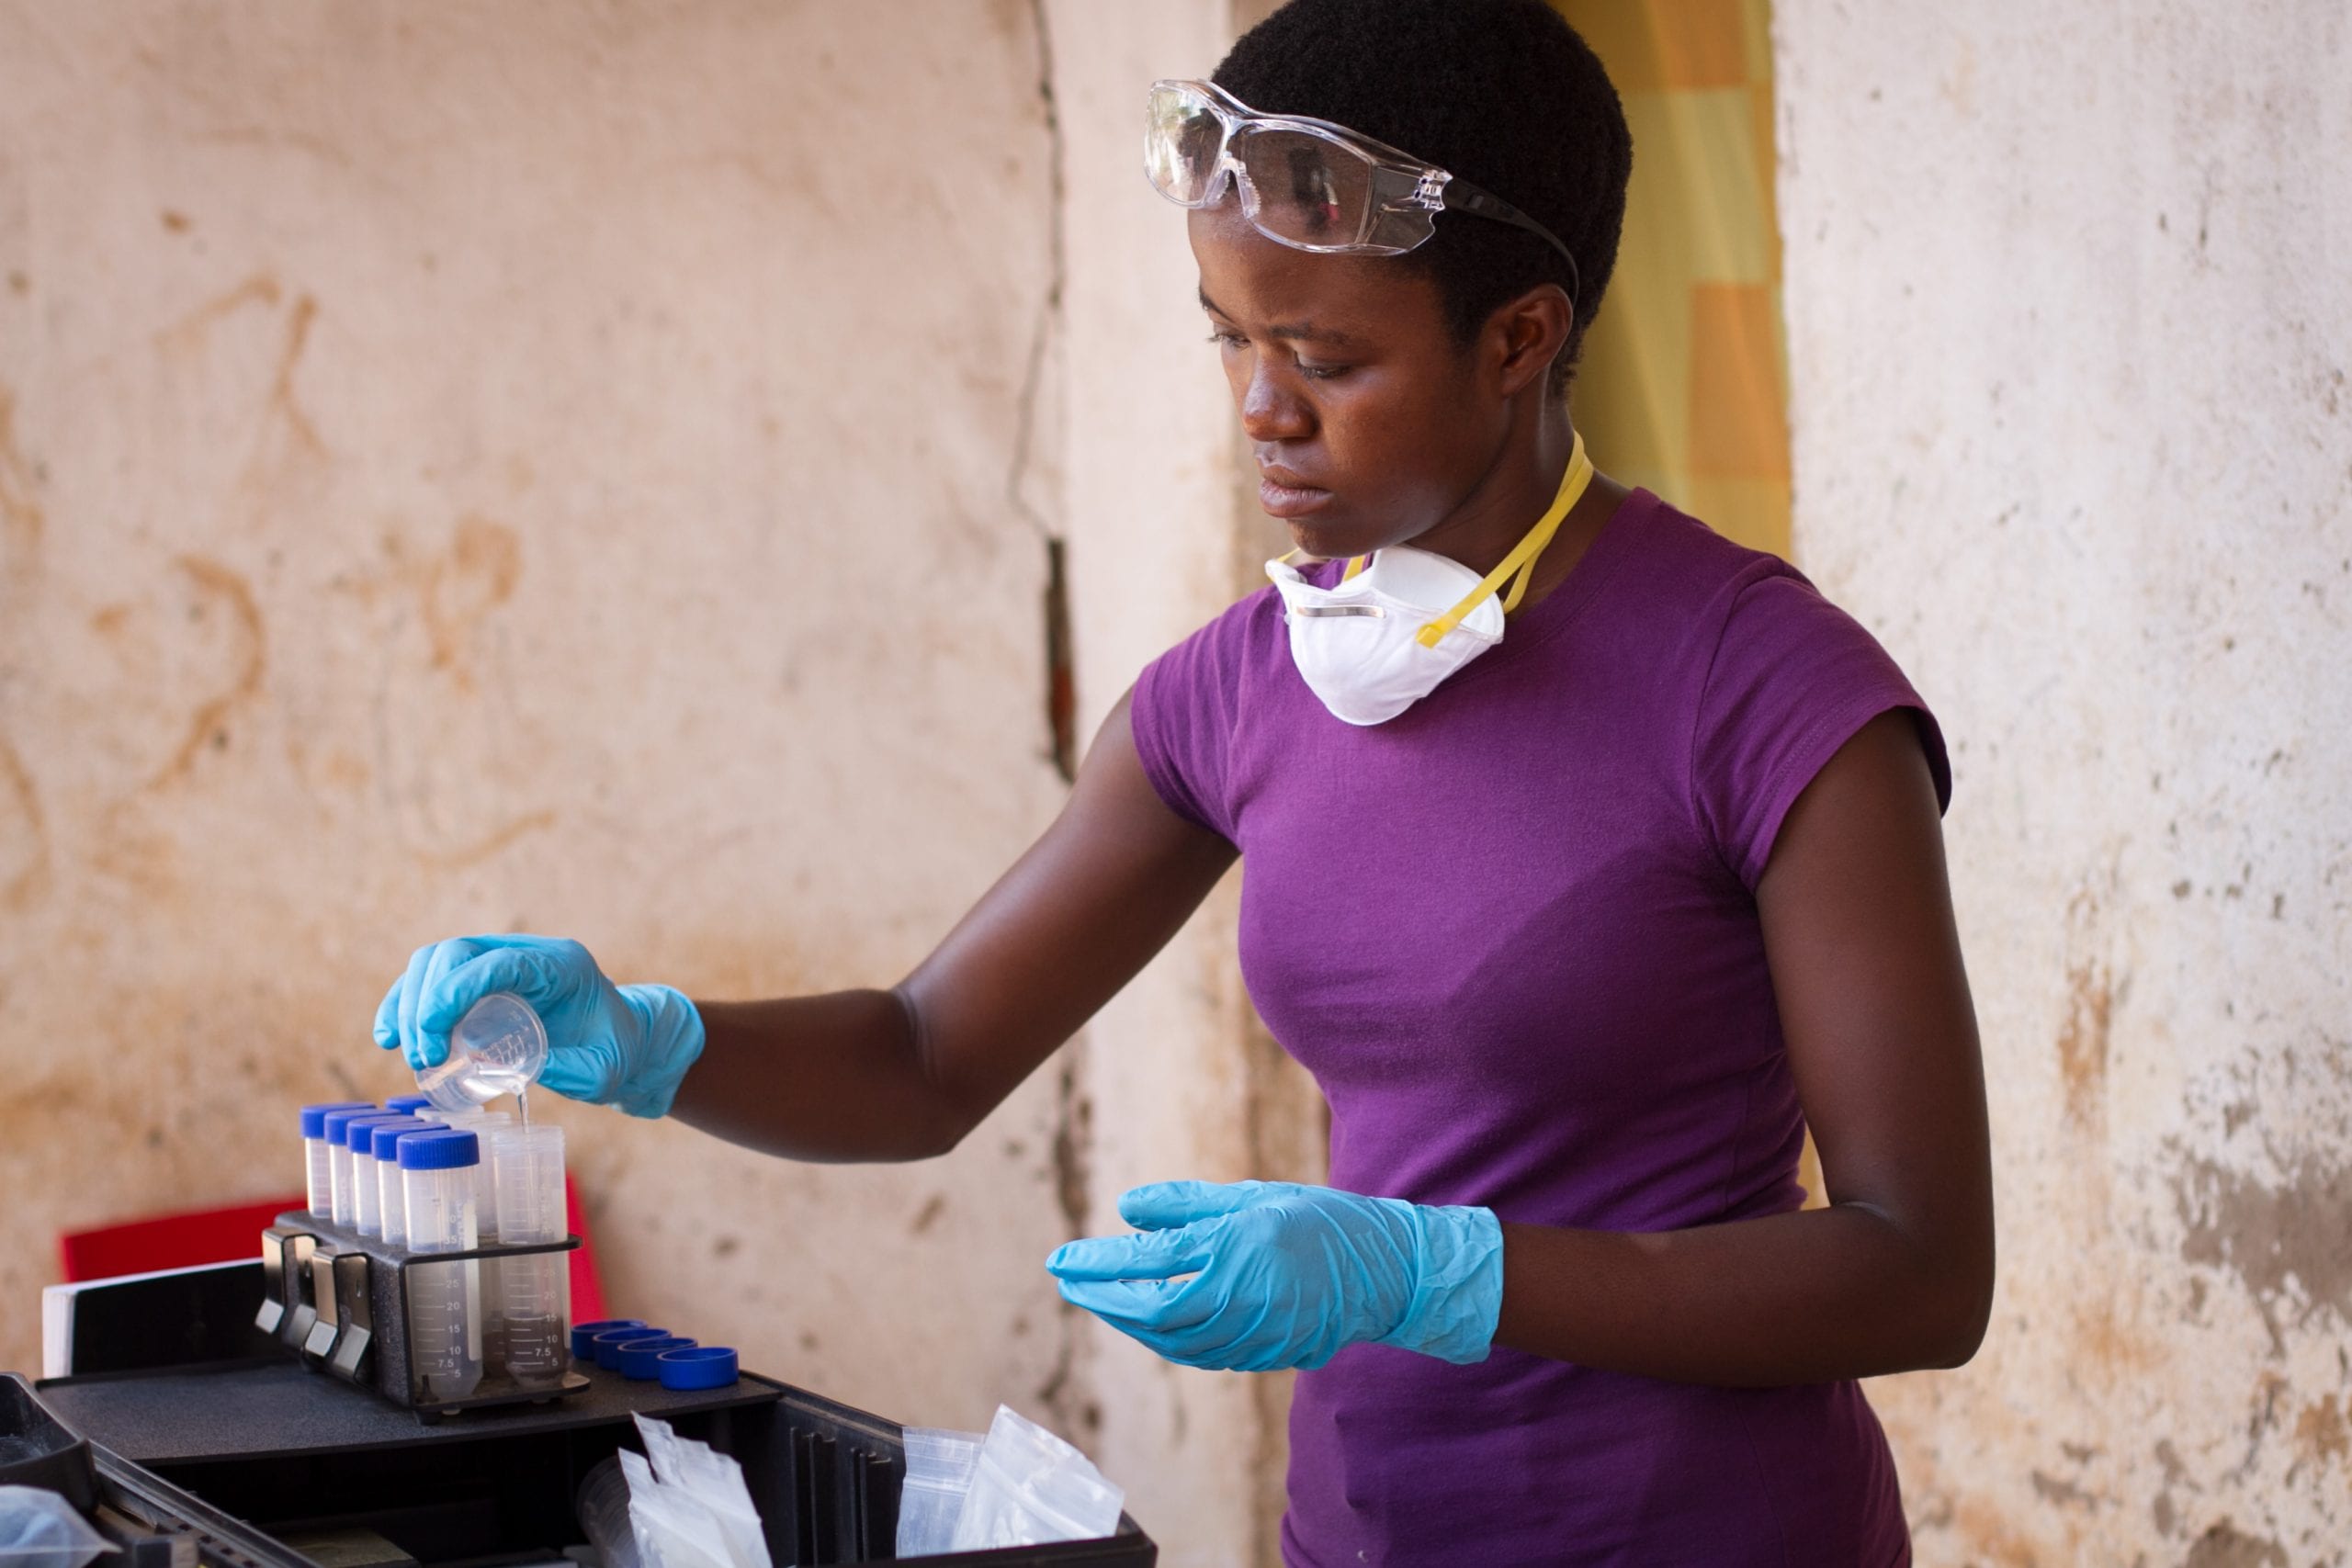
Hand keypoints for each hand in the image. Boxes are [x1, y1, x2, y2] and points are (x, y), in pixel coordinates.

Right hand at [372, 934, 705, 1117]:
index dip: (456, 990)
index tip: (430, 1033)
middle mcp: (528, 953)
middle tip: (422, 1055)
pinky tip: (390, 1035)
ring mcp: (503, 960)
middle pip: (456, 952)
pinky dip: (408, 1003)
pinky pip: (435, 979)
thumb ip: (569, 1070)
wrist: (628, 1041)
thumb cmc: (620, 1054)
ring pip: (437, 960)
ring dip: (409, 1001)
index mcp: (562, 966)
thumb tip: (501, 1069)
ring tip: (404, 1049)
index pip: (498, 962)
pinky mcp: (483, 980)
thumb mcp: (605, 1070)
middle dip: (425, 1001)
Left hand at [1045, 1179, 1502, 1371]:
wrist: (1386, 1272)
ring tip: (1099, 1297)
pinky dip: (1162, 1338)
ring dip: (1127, 1320)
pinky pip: (1197, 1353)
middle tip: (1068, 1280)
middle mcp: (1241, 1294)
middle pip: (1149, 1310)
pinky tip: (1147, 1320)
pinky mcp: (1262, 1353)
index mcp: (1238, 1246)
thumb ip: (1188, 1206)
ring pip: (1169, 1339)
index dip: (1097, 1264)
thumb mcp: (1253, 1196)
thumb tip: (1126, 1209)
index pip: (1149, 1262)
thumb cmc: (1318, 1221)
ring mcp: (1253, 1331)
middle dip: (1101, 1296)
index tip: (1061, 1259)